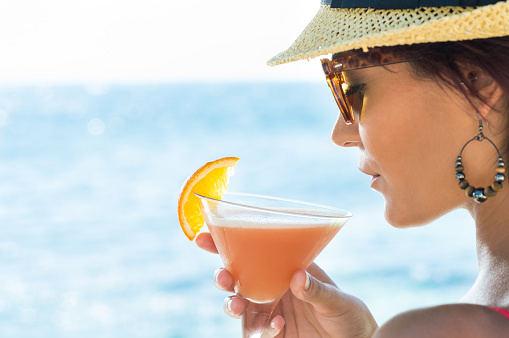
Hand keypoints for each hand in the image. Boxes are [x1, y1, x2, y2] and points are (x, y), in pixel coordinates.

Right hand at [196, 232, 377, 336]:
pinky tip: (278, 326)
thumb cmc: (349, 314)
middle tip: (224, 278)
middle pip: (238, 278)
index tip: (204, 237)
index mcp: (285, 267)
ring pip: (239, 305)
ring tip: (240, 306)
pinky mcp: (272, 334)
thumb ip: (318, 290)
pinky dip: (261, 329)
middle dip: (223, 276)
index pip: (253, 251)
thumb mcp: (338, 300)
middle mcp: (273, 287)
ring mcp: (270, 312)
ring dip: (233, 305)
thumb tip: (297, 277)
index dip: (226, 244)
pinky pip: (255, 331)